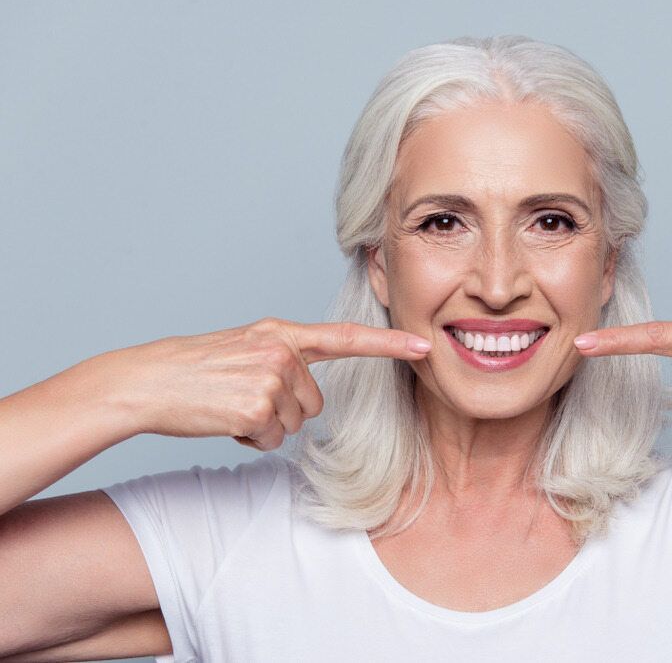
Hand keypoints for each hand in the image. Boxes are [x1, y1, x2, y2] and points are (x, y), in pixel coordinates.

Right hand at [106, 317, 431, 449]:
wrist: (148, 381)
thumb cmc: (195, 370)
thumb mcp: (244, 347)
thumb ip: (283, 357)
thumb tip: (309, 393)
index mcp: (280, 333)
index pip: (345, 337)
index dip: (388, 345)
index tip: (424, 346)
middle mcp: (281, 350)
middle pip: (315, 402)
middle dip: (284, 410)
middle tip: (242, 398)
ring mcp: (271, 378)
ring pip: (295, 423)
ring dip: (266, 426)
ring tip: (230, 406)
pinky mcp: (258, 407)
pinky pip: (273, 439)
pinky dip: (251, 439)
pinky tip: (225, 420)